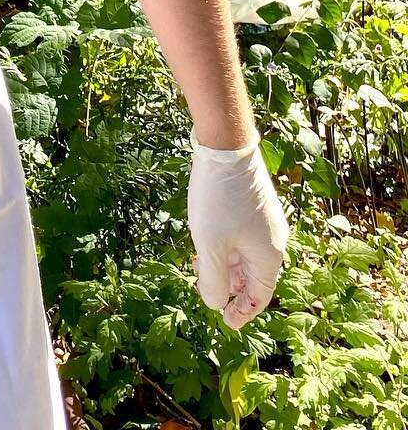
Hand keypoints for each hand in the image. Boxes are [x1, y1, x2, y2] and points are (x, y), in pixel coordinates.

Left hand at [187, 127, 289, 329]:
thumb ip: (212, 280)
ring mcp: (265, 221)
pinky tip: (204, 241)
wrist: (226, 147)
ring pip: (245, 255)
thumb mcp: (209, 245)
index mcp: (269, 257)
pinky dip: (225, 246)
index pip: (259, 296)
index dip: (241, 312)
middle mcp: (273, 241)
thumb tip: (215, 304)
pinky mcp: (254, 205)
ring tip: (197, 266)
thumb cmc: (218, 199)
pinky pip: (242, 237)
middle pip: (253, 276)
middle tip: (204, 291)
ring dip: (224, 265)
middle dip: (229, 287)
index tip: (226, 323)